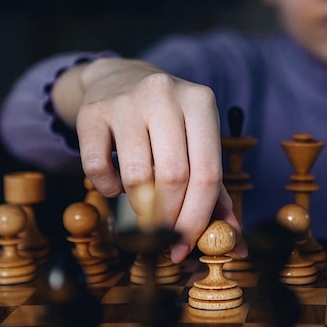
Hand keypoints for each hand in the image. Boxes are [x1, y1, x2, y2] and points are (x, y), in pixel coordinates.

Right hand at [52, 58, 243, 261]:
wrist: (119, 79)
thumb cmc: (168, 123)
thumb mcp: (197, 143)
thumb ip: (216, 191)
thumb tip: (234, 239)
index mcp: (201, 103)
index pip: (206, 174)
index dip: (196, 218)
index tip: (184, 248)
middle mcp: (165, 95)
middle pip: (173, 177)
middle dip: (168, 219)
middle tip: (162, 236)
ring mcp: (126, 101)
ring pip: (137, 176)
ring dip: (139, 207)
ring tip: (142, 208)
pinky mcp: (92, 112)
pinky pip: (98, 168)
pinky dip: (108, 189)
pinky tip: (115, 185)